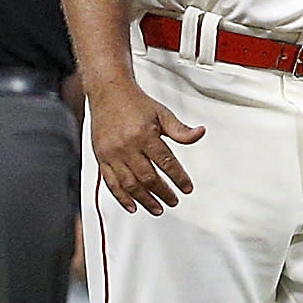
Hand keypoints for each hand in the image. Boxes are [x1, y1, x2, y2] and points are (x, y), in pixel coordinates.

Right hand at [86, 73, 203, 215]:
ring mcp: (113, 154)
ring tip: (157, 209)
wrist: (109, 93)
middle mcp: (127, 146)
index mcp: (145, 135)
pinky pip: (111, 183)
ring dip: (145, 200)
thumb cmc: (135, 103)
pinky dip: (122, 197)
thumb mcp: (163, 114)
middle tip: (173, 201)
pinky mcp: (102, 158)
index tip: (187, 188)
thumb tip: (200, 133)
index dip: (179, 178)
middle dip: (163, 193)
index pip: (166, 162)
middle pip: (148, 177)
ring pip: (130, 184)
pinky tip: (132, 206)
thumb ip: (180, 130)